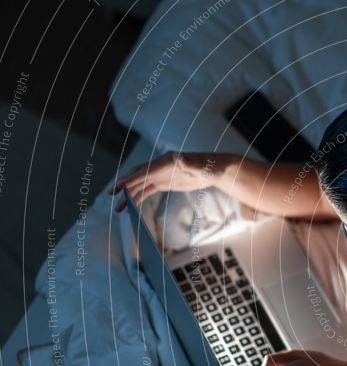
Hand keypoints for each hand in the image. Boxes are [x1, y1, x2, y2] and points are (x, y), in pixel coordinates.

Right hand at [108, 151, 233, 210]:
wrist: (216, 170)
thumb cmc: (211, 167)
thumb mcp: (202, 166)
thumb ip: (190, 163)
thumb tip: (180, 158)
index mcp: (167, 161)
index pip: (146, 170)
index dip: (132, 178)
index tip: (120, 185)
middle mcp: (160, 166)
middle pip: (138, 176)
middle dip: (124, 184)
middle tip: (110, 194)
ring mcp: (161, 174)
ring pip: (141, 185)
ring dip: (129, 195)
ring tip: (118, 208)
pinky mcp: (164, 182)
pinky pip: (147, 190)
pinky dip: (138, 197)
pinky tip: (130, 206)